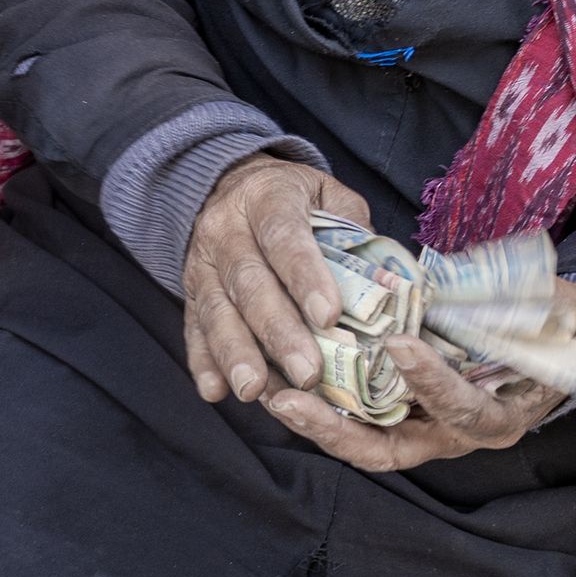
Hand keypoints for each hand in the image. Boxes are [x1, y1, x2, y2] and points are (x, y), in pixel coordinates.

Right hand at [184, 156, 367, 407]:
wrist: (228, 185)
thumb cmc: (293, 198)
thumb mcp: (327, 194)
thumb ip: (352, 229)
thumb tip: (385, 280)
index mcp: (266, 197)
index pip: (284, 236)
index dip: (306, 277)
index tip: (330, 316)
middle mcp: (225, 228)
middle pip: (249, 282)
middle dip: (277, 331)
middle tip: (306, 373)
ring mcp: (202, 263)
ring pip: (216, 310)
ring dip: (235, 353)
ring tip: (255, 390)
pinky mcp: (190, 292)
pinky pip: (193, 328)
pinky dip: (203, 362)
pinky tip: (215, 391)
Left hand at [260, 278, 575, 471]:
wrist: (567, 344)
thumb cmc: (566, 326)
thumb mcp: (567, 313)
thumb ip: (547, 307)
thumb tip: (528, 290)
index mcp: (501, 416)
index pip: (463, 410)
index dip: (433, 383)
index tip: (399, 345)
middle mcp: (457, 435)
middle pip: (389, 450)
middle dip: (336, 430)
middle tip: (290, 399)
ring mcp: (426, 430)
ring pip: (362, 443)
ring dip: (315, 423)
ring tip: (271, 394)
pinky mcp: (402, 415)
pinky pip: (356, 421)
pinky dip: (321, 406)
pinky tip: (282, 383)